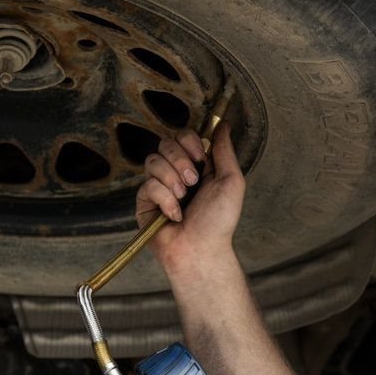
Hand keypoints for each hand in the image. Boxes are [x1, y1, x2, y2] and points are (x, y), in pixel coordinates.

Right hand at [134, 122, 244, 273]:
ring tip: (184, 199)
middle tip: (193, 183)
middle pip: (165, 144)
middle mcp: (176, 173)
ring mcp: (159, 187)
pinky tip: (175, 216)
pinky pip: (147, 186)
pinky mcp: (145, 203)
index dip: (188, 141)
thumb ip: (224, 151)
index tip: (200, 157)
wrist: (202, 249)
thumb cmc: (219, 221)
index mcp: (197, 166)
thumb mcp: (231, 181)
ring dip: (172, 180)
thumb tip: (224, 125)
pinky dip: (165, 200)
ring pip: (153, 162)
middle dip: (180, 161)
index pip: (183, 137)